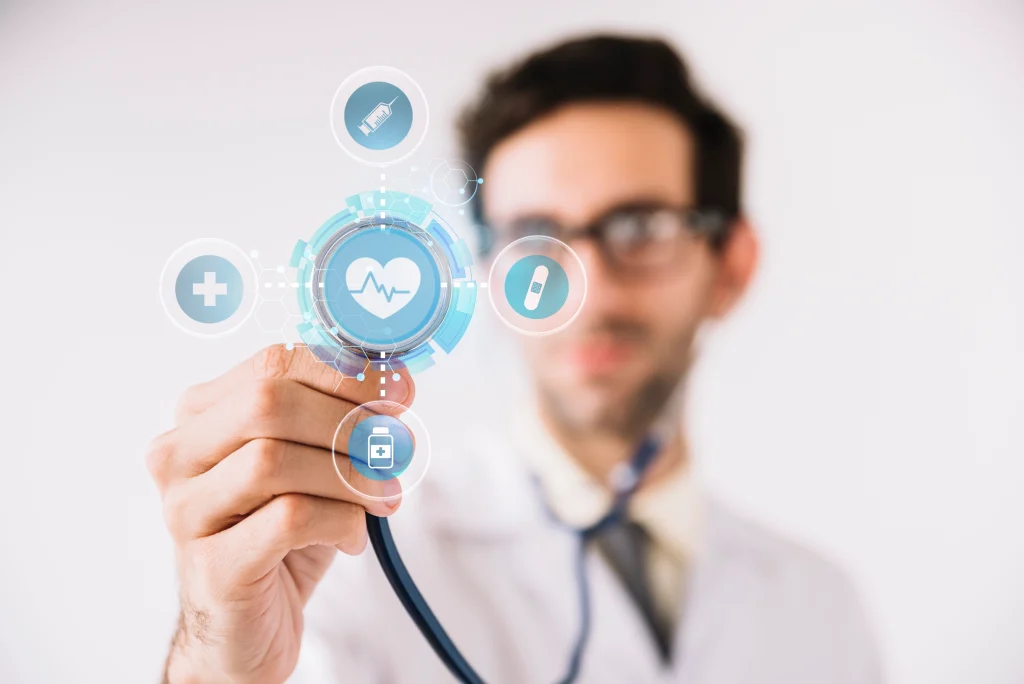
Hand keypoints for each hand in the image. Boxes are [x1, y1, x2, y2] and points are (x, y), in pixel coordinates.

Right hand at [147, 345, 412, 683]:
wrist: (245, 628)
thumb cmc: (279, 537)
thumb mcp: (311, 464)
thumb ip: (341, 418)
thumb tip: (395, 380)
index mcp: (201, 415)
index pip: (274, 362)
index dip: (344, 371)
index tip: (397, 391)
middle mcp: (180, 456)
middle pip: (268, 402)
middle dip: (348, 421)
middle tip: (394, 449)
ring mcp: (186, 511)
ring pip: (274, 459)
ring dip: (349, 475)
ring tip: (381, 498)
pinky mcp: (212, 565)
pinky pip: (289, 518)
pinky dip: (339, 521)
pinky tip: (351, 537)